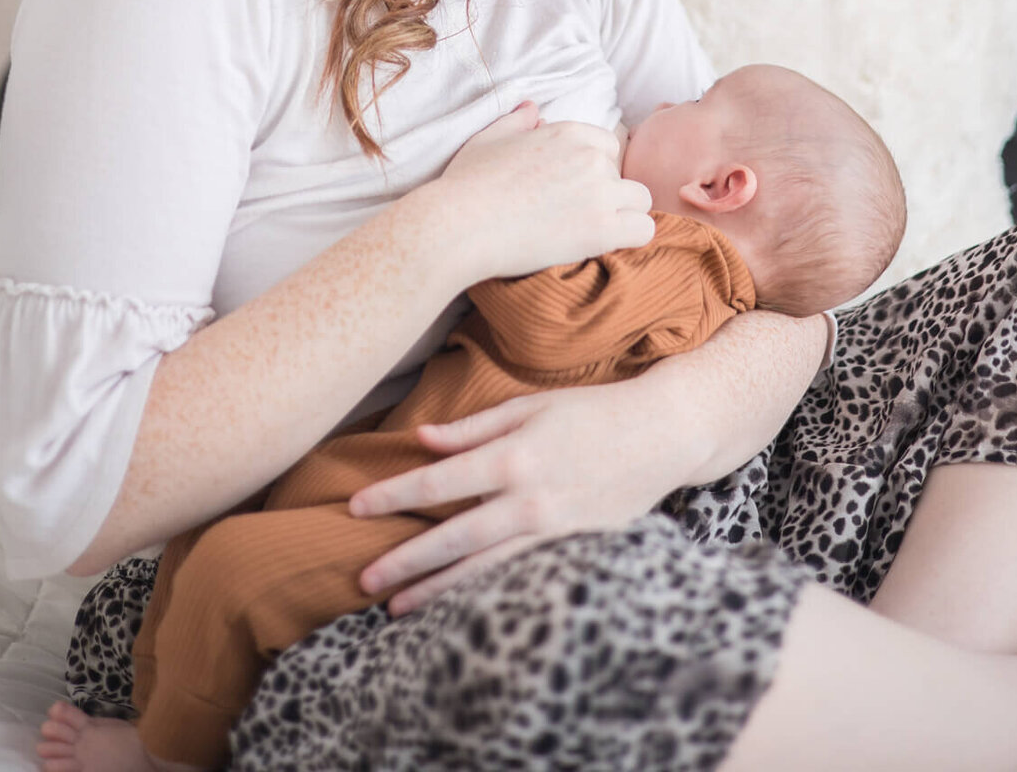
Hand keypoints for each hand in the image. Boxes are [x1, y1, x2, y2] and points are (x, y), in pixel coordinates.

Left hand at [349, 380, 688, 614]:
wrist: (662, 435)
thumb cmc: (592, 411)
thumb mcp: (530, 406)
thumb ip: (474, 428)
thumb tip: (421, 439)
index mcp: (513, 456)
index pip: (437, 482)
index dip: (392, 496)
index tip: (353, 508)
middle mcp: (529, 500)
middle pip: (451, 538)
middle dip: (403, 561)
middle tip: (361, 580)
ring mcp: (553, 533)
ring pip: (482, 570)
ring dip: (436, 591)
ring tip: (395, 607)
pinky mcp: (575, 553)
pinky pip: (518, 579)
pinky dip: (483, 595)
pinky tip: (456, 609)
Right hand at [438, 102, 654, 282]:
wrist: (459, 226)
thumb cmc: (467, 184)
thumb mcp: (488, 139)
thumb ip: (516, 121)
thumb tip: (532, 108)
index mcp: (568, 132)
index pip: (607, 146)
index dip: (592, 168)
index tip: (571, 188)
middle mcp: (590, 158)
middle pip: (621, 174)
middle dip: (604, 192)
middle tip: (573, 213)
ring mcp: (599, 193)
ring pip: (640, 200)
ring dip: (622, 213)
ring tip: (592, 229)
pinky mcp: (601, 230)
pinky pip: (644, 229)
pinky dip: (630, 236)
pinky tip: (606, 243)